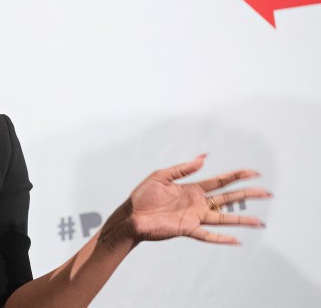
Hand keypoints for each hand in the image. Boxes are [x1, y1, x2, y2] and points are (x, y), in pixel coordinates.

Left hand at [125, 154, 270, 244]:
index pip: (220, 181)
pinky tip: (236, 240)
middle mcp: (197, 203)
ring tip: (260, 222)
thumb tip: (203, 158)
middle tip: (267, 192)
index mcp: (192, 189)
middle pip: (228, 198)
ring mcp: (194, 217)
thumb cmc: (142, 196)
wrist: (130, 215)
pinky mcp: (186, 229)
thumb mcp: (161, 176)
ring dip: (242, 220)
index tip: (254, 172)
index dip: (237, 176)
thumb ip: (183, 168)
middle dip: (247, 195)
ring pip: (223, 218)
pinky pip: (207, 235)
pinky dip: (221, 238)